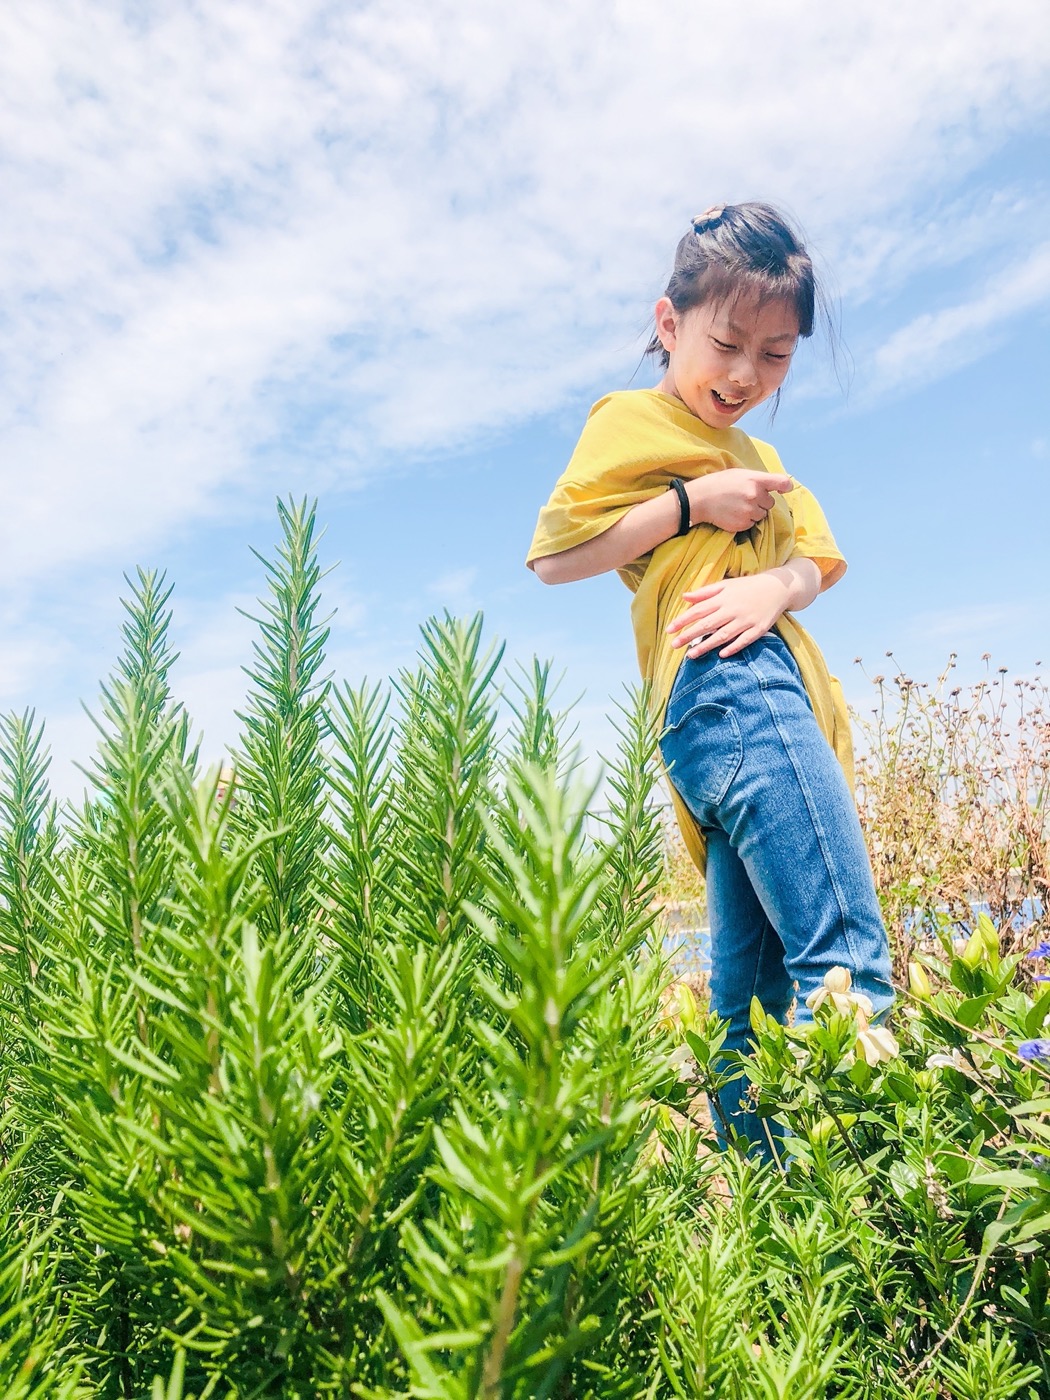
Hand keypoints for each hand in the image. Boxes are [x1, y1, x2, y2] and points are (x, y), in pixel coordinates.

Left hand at [666, 574, 790, 658]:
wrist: (777, 588)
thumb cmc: (747, 587)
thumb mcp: (726, 585)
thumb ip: (705, 592)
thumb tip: (684, 597)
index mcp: (723, 598)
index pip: (698, 610)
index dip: (682, 620)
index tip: (669, 630)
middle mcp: (732, 610)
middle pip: (707, 625)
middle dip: (689, 635)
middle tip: (674, 645)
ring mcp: (746, 620)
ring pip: (723, 635)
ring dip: (706, 646)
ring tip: (691, 655)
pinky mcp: (758, 629)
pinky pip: (744, 641)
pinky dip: (733, 647)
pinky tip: (721, 655)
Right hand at [686, 469, 792, 533]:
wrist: (699, 499)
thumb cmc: (719, 483)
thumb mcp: (739, 474)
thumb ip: (758, 479)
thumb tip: (778, 485)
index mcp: (755, 479)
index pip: (781, 482)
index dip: (785, 486)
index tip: (785, 489)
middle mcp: (755, 495)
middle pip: (770, 503)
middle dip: (761, 502)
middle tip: (745, 498)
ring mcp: (749, 511)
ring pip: (762, 515)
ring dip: (753, 513)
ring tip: (738, 506)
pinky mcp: (742, 524)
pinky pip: (752, 524)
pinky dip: (745, 521)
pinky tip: (733, 514)